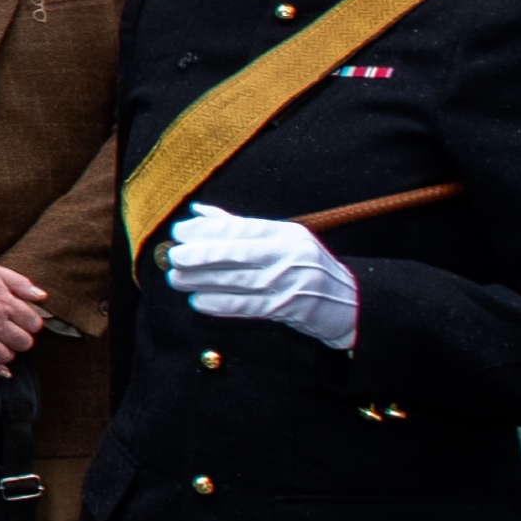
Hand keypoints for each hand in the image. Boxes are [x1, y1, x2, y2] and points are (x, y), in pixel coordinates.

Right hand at [0, 259, 50, 381]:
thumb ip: (19, 283)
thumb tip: (42, 297)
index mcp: (5, 302)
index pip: (33, 323)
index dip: (32, 322)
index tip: (24, 319)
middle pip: (22, 342)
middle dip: (21, 339)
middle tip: (13, 333)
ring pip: (4, 356)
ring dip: (7, 352)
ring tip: (1, 345)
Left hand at [158, 205, 357, 350]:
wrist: (346, 301)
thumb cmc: (303, 265)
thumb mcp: (280, 238)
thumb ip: (238, 226)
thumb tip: (198, 212)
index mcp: (283, 233)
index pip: (241, 228)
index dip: (207, 230)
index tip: (180, 231)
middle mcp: (286, 254)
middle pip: (238, 252)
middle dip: (202, 254)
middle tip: (174, 256)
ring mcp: (288, 282)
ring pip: (238, 281)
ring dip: (203, 281)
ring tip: (176, 280)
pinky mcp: (286, 308)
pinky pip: (247, 306)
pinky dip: (220, 304)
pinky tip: (198, 301)